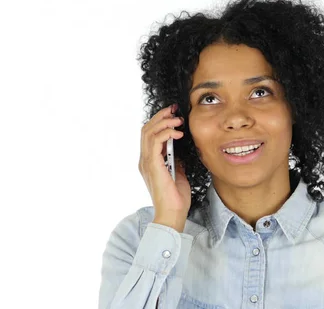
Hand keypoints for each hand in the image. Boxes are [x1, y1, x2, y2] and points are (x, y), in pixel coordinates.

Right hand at [138, 103, 190, 231]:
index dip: (160, 121)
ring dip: (164, 122)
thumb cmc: (176, 197)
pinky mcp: (153, 166)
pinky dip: (166, 133)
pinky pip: (155, 142)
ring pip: (148, 132)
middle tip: (174, 110)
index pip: (149, 134)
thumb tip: (178, 148)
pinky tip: (178, 133)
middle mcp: (145, 160)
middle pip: (146, 129)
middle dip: (161, 116)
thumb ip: (175, 159)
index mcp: (149, 161)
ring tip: (177, 120)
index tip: (173, 113)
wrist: (173, 213)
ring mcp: (147, 163)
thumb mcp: (178, 172)